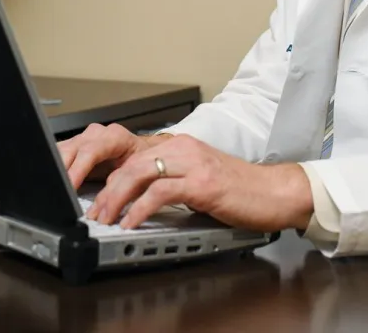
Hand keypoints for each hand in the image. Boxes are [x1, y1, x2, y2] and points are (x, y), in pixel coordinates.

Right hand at [57, 123, 169, 188]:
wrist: (142, 152)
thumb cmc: (141, 161)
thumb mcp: (136, 172)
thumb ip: (120, 182)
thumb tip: (105, 200)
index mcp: (114, 136)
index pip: (90, 151)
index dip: (78, 170)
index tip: (69, 187)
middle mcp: (96, 134)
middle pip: (71, 150)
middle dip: (61, 171)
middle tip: (57, 191)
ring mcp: (84, 137)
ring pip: (61, 150)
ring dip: (55, 169)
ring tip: (53, 187)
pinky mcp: (74, 144)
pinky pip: (59, 152)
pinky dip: (54, 166)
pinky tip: (52, 179)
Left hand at [86, 134, 313, 231]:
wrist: (273, 191)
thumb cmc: (240, 189)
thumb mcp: (199, 178)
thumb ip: (173, 180)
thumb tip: (141, 197)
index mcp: (181, 145)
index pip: (135, 155)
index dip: (111, 176)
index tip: (97, 196)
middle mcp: (183, 148)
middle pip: (131, 162)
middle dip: (107, 189)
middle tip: (94, 211)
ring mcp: (192, 163)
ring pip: (140, 173)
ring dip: (116, 198)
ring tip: (105, 218)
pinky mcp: (201, 183)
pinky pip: (160, 193)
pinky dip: (140, 209)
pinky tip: (131, 222)